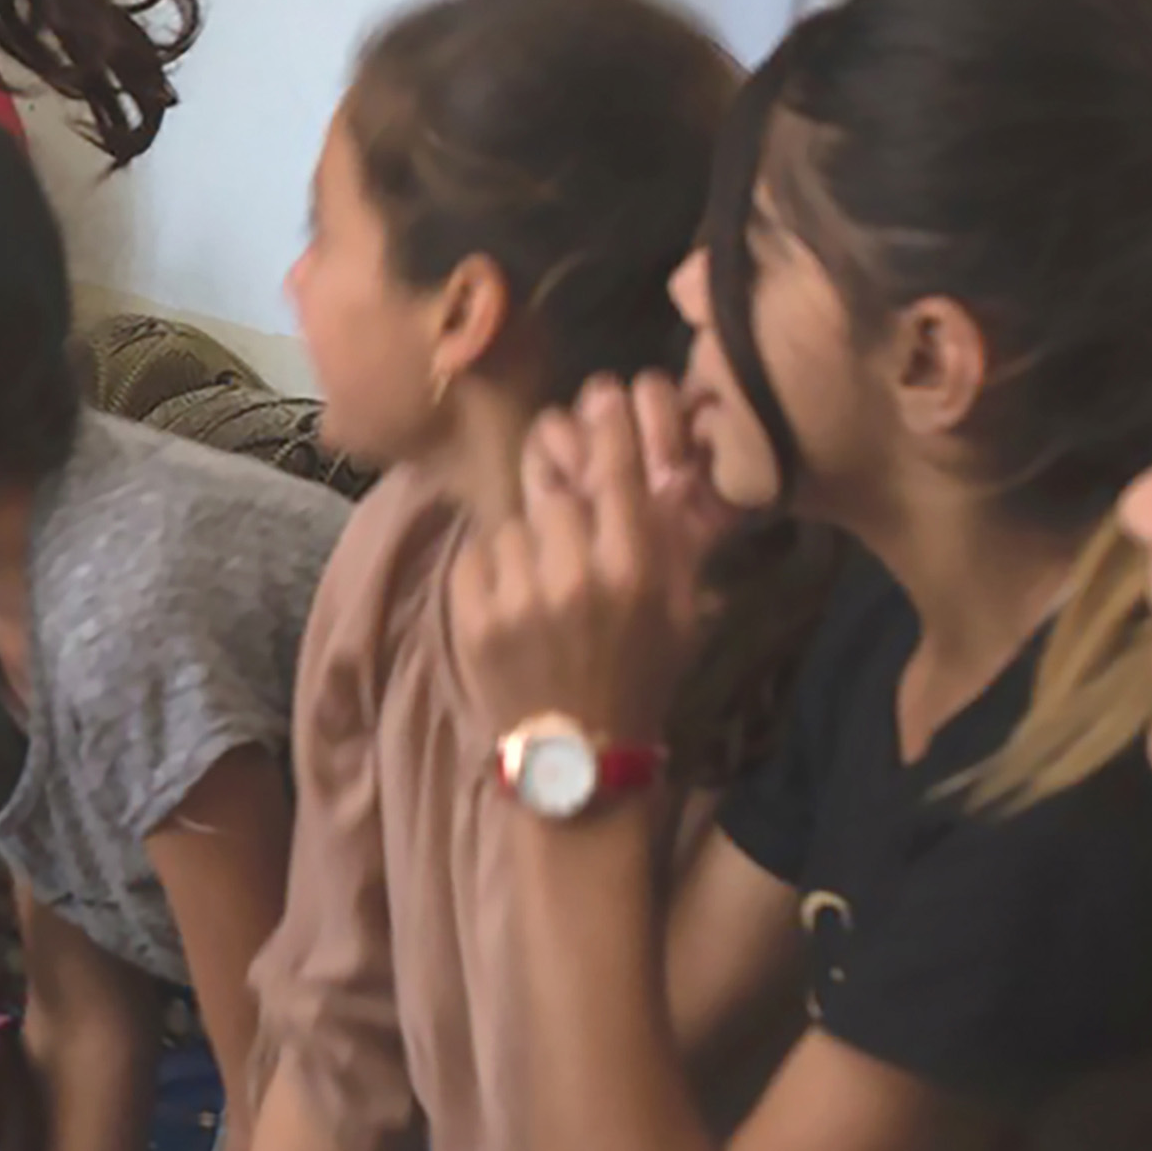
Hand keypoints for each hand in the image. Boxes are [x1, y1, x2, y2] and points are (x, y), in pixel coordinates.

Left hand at [449, 372, 721, 748]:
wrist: (579, 756)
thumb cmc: (640, 676)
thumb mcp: (679, 611)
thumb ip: (673, 542)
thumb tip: (668, 467)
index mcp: (634, 572)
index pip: (618, 475)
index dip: (608, 428)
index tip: (600, 394)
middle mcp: (575, 577)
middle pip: (556, 493)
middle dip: (560, 499)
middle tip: (565, 522)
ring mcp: (517, 598)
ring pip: (513, 525)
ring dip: (526, 545)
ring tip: (542, 586)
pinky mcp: (472, 617)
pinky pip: (478, 557)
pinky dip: (493, 571)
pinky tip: (513, 604)